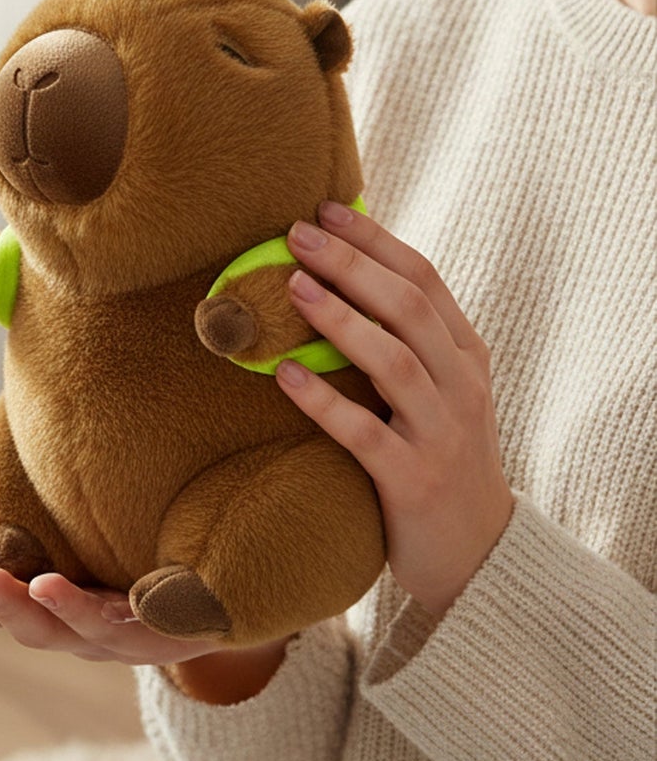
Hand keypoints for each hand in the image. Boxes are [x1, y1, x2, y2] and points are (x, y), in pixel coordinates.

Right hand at [0, 510, 225, 666]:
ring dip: (63, 612)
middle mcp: (98, 632)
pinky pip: (158, 623)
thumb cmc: (143, 552)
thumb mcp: (70, 536)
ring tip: (39, 585)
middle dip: (6, 610)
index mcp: (67, 609)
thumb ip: (14, 528)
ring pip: (93, 633)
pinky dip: (138, 613)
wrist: (236, 573)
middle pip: (43, 631)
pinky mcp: (187, 626)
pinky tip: (122, 596)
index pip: (10, 612)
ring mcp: (142, 635)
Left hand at [277, 201, 514, 617]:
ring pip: (394, 361)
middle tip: (297, 234)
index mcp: (465, 355)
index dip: (375, 241)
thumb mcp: (434, 391)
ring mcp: (441, 433)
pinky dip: (323, 401)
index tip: (326, 208)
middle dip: (352, 265)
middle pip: (408, 308)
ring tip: (293, 288)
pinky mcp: (412, 480)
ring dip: (341, 320)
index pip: (424, 280)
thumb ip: (400, 340)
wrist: (476, 552)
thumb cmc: (435, 456)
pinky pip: (364, 433)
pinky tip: (284, 376)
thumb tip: (330, 277)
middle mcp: (460, 386)